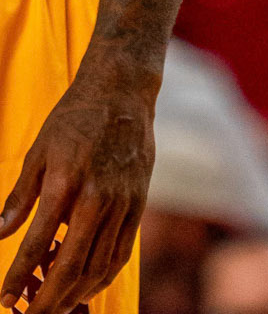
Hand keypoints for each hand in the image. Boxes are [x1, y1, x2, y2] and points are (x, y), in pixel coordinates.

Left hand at [0, 67, 154, 313]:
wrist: (124, 90)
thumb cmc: (76, 118)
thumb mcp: (39, 152)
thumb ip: (20, 197)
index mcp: (66, 182)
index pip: (37, 245)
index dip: (17, 278)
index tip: (4, 299)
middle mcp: (98, 197)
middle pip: (71, 267)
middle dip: (46, 302)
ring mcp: (123, 202)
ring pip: (98, 267)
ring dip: (73, 296)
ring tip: (53, 307)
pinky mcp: (139, 202)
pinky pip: (121, 252)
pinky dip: (102, 278)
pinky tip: (85, 287)